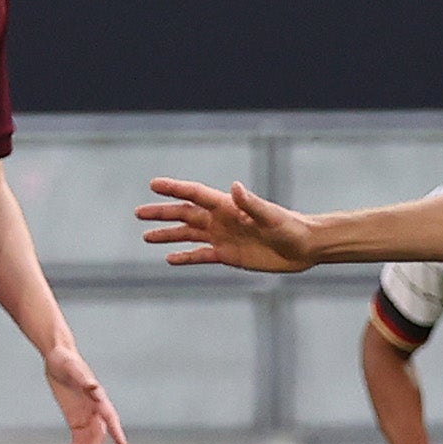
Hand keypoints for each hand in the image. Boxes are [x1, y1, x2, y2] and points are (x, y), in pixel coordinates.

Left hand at [45, 343, 125, 443]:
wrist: (58, 359)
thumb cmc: (66, 361)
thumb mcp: (71, 368)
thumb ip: (83, 378)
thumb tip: (93, 387)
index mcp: (98, 399)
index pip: (110, 418)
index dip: (117, 431)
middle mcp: (95, 411)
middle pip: (97, 436)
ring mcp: (86, 417)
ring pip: (88, 442)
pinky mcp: (75, 420)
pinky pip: (76, 440)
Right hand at [139, 179, 318, 272]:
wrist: (303, 247)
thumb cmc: (290, 227)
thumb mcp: (270, 215)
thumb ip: (251, 202)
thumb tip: (234, 188)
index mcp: (228, 207)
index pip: (195, 195)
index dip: (175, 189)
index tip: (154, 184)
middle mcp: (222, 220)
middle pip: (185, 214)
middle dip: (162, 213)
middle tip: (139, 212)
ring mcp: (223, 237)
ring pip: (189, 234)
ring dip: (168, 235)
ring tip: (146, 237)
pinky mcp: (229, 255)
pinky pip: (201, 256)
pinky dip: (185, 257)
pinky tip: (170, 259)